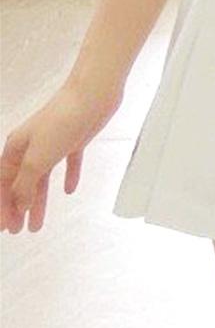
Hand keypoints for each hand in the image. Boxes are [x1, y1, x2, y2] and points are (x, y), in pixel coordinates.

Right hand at [1, 76, 123, 233]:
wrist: (92, 96)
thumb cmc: (60, 123)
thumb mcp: (37, 159)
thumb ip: (25, 184)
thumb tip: (18, 205)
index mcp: (15, 149)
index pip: (3, 184)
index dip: (2, 207)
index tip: (3, 230)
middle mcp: (31, 147)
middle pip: (21, 184)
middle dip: (17, 208)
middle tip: (17, 231)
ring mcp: (54, 143)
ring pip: (42, 178)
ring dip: (38, 201)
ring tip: (37, 225)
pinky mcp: (76, 139)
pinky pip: (69, 163)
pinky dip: (69, 176)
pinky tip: (70, 190)